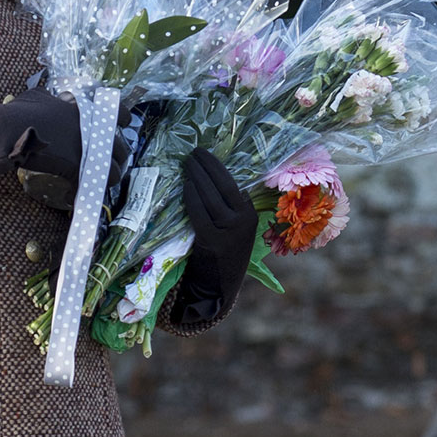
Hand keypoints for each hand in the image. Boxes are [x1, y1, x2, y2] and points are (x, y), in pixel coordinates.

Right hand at [0, 91, 130, 212]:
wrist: (8, 130)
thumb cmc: (19, 112)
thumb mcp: (39, 96)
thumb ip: (52, 99)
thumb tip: (50, 99)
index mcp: (84, 108)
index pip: (118, 113)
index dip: (121, 122)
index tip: (118, 128)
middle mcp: (91, 127)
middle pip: (120, 147)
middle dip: (116, 157)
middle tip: (106, 164)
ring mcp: (86, 147)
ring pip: (113, 169)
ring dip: (106, 177)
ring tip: (96, 182)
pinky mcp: (77, 165)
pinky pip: (92, 184)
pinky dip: (81, 192)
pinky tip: (71, 195)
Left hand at [179, 146, 257, 317]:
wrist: (221, 284)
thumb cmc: (224, 251)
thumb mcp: (236, 227)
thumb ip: (231, 206)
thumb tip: (211, 176)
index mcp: (250, 214)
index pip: (233, 182)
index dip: (216, 166)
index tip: (204, 154)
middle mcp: (243, 220)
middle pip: (222, 185)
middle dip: (205, 166)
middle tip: (192, 153)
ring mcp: (228, 230)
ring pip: (210, 196)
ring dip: (196, 177)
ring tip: (187, 165)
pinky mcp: (211, 239)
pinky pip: (199, 212)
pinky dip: (191, 197)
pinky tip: (185, 186)